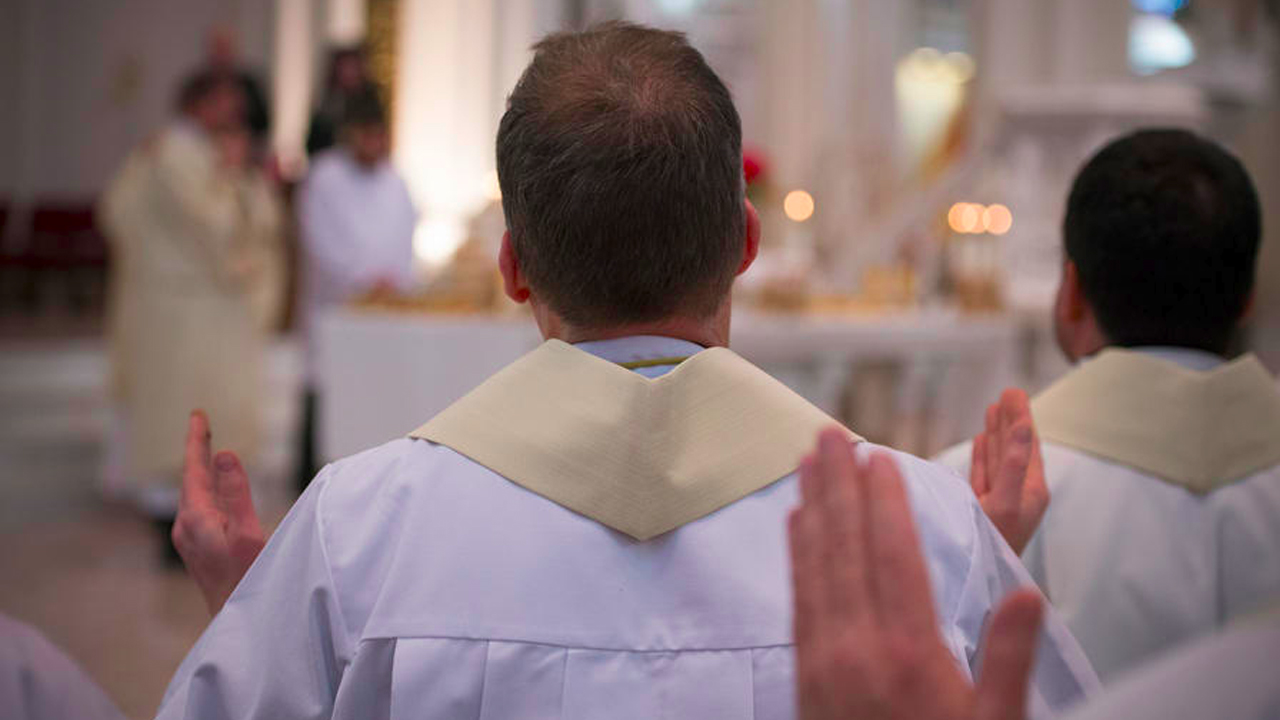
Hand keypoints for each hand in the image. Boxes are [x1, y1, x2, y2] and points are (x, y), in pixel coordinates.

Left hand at [172, 411, 265, 614]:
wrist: (235, 619)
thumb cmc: (247, 579)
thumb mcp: (247, 532)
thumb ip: (235, 492)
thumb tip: (224, 454)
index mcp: (195, 518)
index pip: (193, 469)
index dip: (196, 441)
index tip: (198, 416)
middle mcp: (185, 525)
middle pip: (191, 479)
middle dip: (198, 451)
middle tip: (202, 424)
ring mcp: (188, 537)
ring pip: (193, 493)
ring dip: (201, 469)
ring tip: (207, 448)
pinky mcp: (196, 545)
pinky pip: (197, 506)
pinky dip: (205, 487)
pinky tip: (212, 487)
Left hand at [790, 428, 1043, 719]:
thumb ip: (1007, 661)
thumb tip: (1028, 596)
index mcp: (910, 653)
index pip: (894, 557)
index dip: (885, 503)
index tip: (879, 459)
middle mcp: (859, 647)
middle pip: (845, 548)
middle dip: (837, 486)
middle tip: (829, 433)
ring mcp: (824, 659)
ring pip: (815, 566)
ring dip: (811, 506)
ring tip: (807, 459)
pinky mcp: (804, 674)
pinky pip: (798, 598)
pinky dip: (797, 553)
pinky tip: (796, 522)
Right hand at [970, 389, 1047, 554]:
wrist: (977, 580)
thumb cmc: (994, 544)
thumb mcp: (1007, 502)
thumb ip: (1015, 462)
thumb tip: (1024, 424)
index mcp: (1031, 490)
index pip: (1028, 444)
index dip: (1021, 417)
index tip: (1015, 392)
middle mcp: (1019, 493)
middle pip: (1015, 448)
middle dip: (1011, 421)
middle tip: (1007, 393)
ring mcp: (1000, 500)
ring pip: (1000, 459)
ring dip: (997, 434)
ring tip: (993, 410)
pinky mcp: (982, 507)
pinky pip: (985, 474)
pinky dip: (984, 455)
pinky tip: (981, 442)